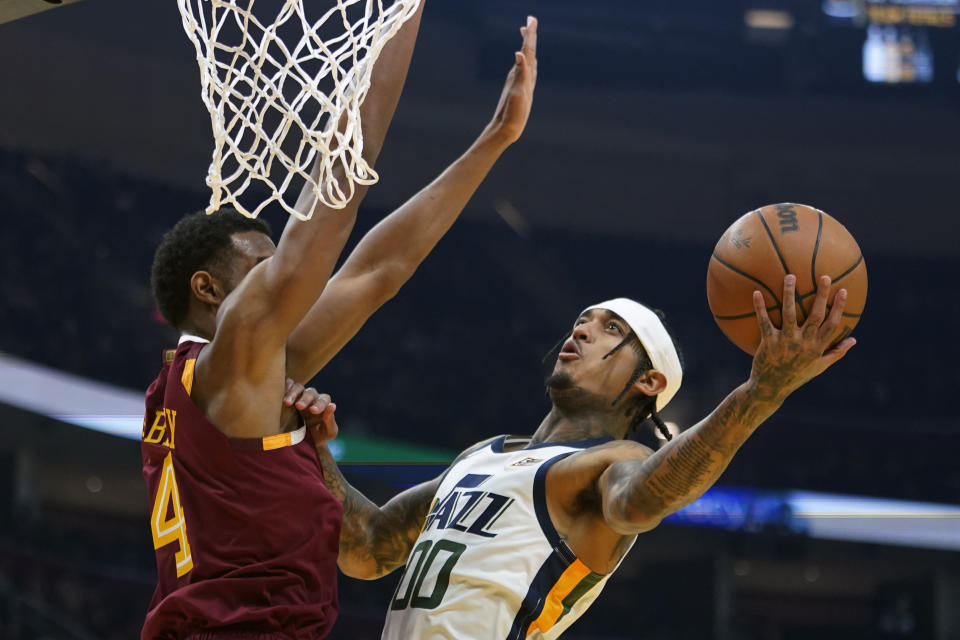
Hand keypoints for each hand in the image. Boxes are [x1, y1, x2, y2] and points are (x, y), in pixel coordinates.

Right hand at [282, 378, 338, 444]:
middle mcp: (312, 398)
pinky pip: (288, 385)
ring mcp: (299, 396)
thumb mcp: (328, 432)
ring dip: (293, 393)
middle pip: (310, 392)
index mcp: (323, 405)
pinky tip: (281, 392)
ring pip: (298, 388)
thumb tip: (332, 406)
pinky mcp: (288, 396)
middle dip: (305, 399)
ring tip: (286, 402)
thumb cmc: (318, 436)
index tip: (313, 411)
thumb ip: (330, 420)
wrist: (303, 443)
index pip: (324, 400)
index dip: (319, 404)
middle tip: (299, 406)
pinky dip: (285, 386)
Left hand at [484, 16, 537, 144]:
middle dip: (530, 35)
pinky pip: (525, 71)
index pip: (526, 49)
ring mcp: (521, 82)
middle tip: (531, 19)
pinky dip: (525, 61)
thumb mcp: (516, 91)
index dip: (529, 35)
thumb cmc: (511, 113)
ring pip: (527, 59)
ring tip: (528, 33)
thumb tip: (519, 53)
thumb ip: (519, 72)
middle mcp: (521, 75)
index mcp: (520, 73)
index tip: (530, 20)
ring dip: (528, 45)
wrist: (506, 128)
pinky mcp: (522, 90)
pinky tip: (522, 57)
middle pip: (527, 50)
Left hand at [748, 274, 856, 401]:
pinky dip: (760, 307)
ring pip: (789, 314)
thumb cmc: (796, 375)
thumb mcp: (819, 367)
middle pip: (815, 315)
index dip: (838, 307)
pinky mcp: (768, 342)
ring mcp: (785, 342)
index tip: (843, 290)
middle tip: (824, 276)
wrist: (770, 388)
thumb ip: (836, 352)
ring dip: (789, 294)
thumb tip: (854, 340)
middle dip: (821, 295)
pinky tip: (756, 293)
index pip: (832, 324)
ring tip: (790, 276)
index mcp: (817, 347)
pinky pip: (764, 321)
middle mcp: (803, 343)